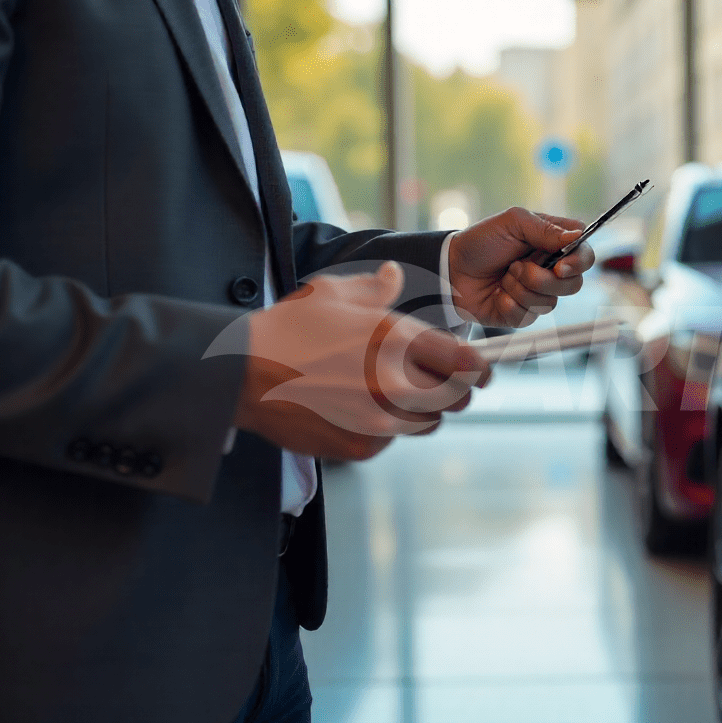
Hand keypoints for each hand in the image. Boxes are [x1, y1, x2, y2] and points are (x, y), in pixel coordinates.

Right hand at [234, 262, 490, 461]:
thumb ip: (376, 288)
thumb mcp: (334, 293)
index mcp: (398, 341)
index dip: (480, 366)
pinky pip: (392, 439)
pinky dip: (387, 427)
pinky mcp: (361, 446)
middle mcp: (396, 385)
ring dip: (422, 409)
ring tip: (393, 390)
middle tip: (441, 379)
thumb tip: (394, 276)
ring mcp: (380, 421)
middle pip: (456, 398)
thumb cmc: (288, 329)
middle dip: (454, 388)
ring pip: (427, 422)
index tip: (481, 366)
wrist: (240, 374)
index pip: (467, 363)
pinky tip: (361, 407)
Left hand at [448, 206, 596, 327]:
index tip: (561, 265)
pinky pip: (528, 315)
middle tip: (517, 267)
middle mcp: (551, 270)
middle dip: (543, 278)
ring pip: (550, 302)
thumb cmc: (481, 241)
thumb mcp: (512, 222)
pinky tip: (497, 294)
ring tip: (503, 276)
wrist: (451, 269)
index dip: (579, 263)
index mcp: (554, 244)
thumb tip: (577, 238)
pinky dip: (509, 303)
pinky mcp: (524, 314)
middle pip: (573, 284)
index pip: (585, 255)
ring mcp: (538, 294)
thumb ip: (545, 228)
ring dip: (520, 288)